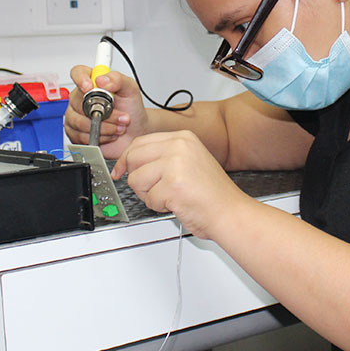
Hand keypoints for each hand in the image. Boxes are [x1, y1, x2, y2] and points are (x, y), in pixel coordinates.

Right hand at [65, 65, 149, 157]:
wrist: (135, 131)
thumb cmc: (131, 109)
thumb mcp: (131, 89)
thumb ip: (118, 80)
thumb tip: (101, 79)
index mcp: (92, 82)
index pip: (78, 73)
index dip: (80, 79)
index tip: (89, 87)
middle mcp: (81, 97)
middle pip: (78, 102)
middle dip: (103, 112)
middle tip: (121, 116)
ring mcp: (76, 115)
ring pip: (79, 121)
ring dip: (103, 127)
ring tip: (118, 126)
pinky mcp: (76, 133)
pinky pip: (79, 136)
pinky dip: (98, 136)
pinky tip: (109, 134)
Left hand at [112, 131, 255, 239]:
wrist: (229, 212)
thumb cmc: (211, 194)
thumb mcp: (188, 162)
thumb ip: (161, 157)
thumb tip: (129, 161)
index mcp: (182, 138)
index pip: (139, 142)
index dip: (126, 160)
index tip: (120, 171)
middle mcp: (178, 146)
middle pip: (133, 158)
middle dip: (138, 179)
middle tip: (154, 189)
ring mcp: (175, 164)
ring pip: (136, 179)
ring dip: (149, 195)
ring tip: (170, 196)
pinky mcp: (172, 184)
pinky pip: (148, 199)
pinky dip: (160, 207)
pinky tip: (177, 203)